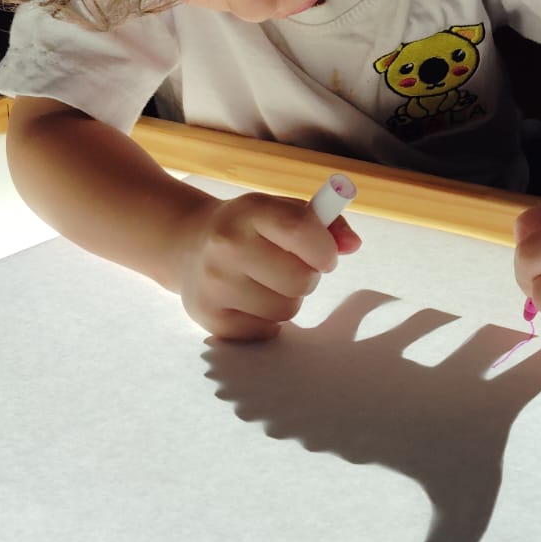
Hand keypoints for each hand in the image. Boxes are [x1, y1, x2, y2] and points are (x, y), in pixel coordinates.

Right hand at [175, 191, 361, 340]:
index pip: (301, 228)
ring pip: (287, 309)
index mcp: (249, 211)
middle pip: (300, 278)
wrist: (188, 244)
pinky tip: (250, 299)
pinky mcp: (211, 318)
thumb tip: (353, 244)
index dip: (325, 247)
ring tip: (268, 283)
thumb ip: (325, 223)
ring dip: (288, 299)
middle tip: (292, 268)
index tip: (326, 255)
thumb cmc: (249, 228)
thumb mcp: (281, 211)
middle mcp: (226, 246)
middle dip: (307, 276)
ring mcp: (214, 285)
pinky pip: (267, 330)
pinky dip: (268, 319)